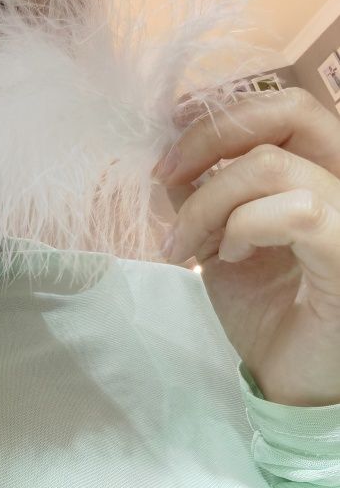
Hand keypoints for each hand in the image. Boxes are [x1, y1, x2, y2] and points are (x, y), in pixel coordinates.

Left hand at [153, 87, 339, 406]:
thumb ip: (207, 192)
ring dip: (208, 203)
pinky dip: (243, 226)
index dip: (221, 111)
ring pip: (272, 166)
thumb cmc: (269, 311)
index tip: (170, 138)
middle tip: (165, 176)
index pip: (285, 107)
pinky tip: (229, 256)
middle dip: (208, 138)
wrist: (295, 380)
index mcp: (325, 171)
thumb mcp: (224, 238)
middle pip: (290, 111)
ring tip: (188, 244)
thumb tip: (171, 155)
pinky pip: (293, 211)